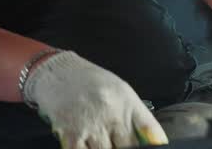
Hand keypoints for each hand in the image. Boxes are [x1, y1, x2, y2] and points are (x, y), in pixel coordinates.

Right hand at [23, 50, 167, 147]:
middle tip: (117, 141)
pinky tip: (87, 144)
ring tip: (101, 139)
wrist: (57, 70)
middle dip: (123, 147)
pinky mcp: (72, 134)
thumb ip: (135, 114)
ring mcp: (91, 125)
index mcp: (126, 101)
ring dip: (105, 147)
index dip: (155, 144)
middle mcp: (111, 113)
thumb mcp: (119, 89)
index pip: (150, 130)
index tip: (155, 148)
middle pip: (128, 147)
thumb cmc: (89, 80)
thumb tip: (148, 140)